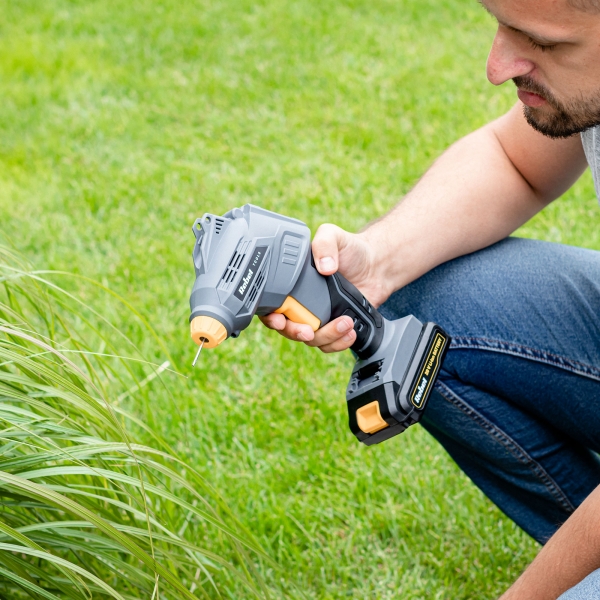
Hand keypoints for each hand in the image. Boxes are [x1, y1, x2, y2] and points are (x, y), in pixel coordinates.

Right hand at [260, 223, 390, 352]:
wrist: (376, 265)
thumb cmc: (351, 250)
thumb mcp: (333, 236)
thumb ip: (324, 244)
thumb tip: (324, 267)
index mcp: (292, 284)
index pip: (271, 305)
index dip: (270, 316)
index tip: (279, 319)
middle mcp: (301, 303)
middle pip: (287, 328)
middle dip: (295, 333)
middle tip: (309, 331)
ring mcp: (318, 318)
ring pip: (311, 340)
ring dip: (326, 336)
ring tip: (345, 322)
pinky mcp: (334, 327)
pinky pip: (329, 344)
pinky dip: (339, 343)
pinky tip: (350, 332)